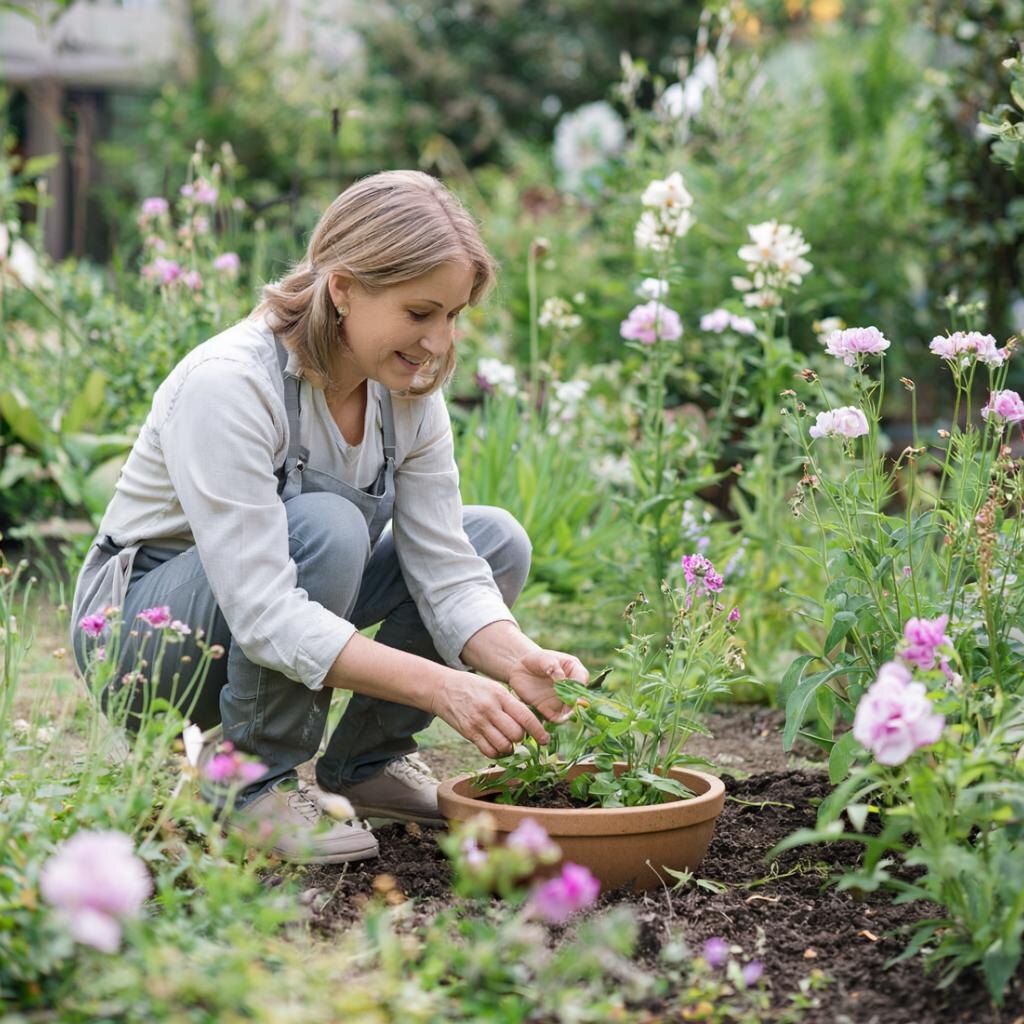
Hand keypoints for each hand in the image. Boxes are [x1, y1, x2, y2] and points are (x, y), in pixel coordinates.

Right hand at [431, 671, 549, 759]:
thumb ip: (511, 703)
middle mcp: (490, 709)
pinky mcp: (469, 734)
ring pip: (504, 746)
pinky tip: (498, 746)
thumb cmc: (473, 687)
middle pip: (516, 734)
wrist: (442, 688)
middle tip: (520, 735)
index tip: (545, 740)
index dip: (538, 731)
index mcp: (500, 695)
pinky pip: (489, 751)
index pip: (525, 716)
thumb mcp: (494, 688)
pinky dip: (497, 753)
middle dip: (522, 738)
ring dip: (510, 748)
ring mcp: (478, 723)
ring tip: (509, 742)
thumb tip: (530, 722)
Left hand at [507, 648, 587, 723]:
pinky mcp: (550, 709)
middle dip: (576, 705)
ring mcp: (561, 699)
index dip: (580, 687)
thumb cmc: (536, 659)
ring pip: (569, 710)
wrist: (520, 668)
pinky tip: (555, 722)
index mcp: (574, 670)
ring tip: (564, 718)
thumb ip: (552, 666)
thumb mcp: (544, 658)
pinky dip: (557, 721)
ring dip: (569, 716)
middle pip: (579, 698)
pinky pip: (556, 718)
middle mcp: (571, 687)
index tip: (576, 694)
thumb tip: (561, 679)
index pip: (582, 679)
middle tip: (572, 710)